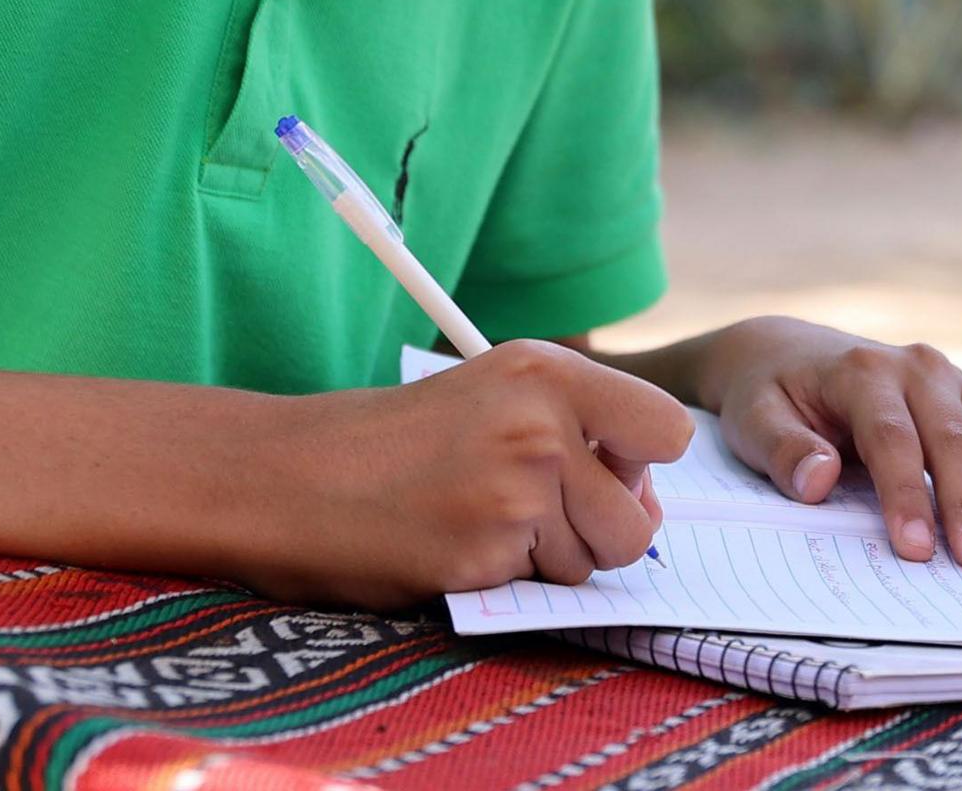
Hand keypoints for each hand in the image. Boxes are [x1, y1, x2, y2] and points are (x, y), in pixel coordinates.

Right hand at [243, 340, 691, 605]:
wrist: (295, 476)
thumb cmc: (398, 442)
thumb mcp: (494, 396)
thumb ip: (577, 428)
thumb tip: (647, 501)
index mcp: (549, 372)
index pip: (666, 432)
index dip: (642, 468)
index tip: (605, 474)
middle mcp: (544, 424)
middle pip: (640, 521)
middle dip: (600, 535)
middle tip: (534, 516)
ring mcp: (517, 491)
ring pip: (592, 564)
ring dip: (548, 563)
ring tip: (481, 525)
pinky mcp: (487, 552)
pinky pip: (537, 590)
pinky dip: (503, 582)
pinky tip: (453, 547)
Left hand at [692, 317, 961, 570]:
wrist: (792, 353)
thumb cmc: (770, 396)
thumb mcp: (752, 419)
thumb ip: (782, 449)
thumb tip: (817, 480)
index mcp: (863, 372)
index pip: (891, 438)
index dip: (906, 496)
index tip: (916, 551)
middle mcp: (918, 369)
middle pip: (955, 439)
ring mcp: (954, 382)